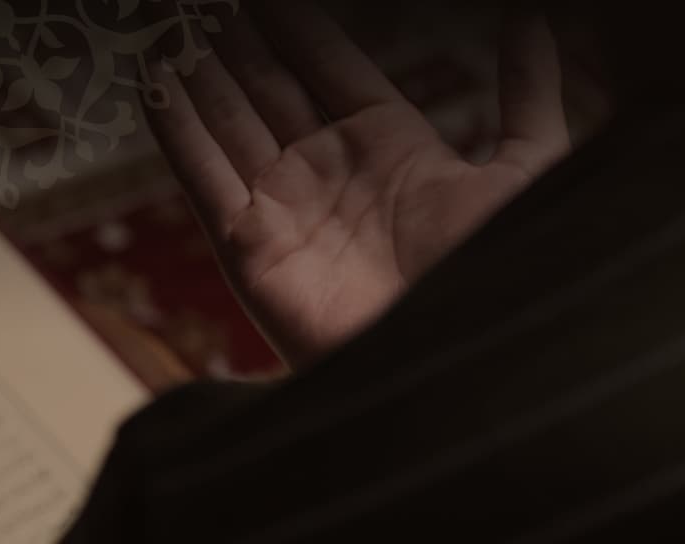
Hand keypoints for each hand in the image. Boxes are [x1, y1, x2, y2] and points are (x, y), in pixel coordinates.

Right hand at [151, 3, 568, 361]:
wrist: (453, 368)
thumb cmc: (498, 279)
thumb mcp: (526, 174)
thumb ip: (526, 97)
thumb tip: (532, 20)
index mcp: (390, 146)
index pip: (328, 65)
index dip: (296, 25)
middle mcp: (328, 170)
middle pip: (266, 86)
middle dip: (231, 40)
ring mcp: (284, 205)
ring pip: (226, 120)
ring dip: (194, 71)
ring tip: (164, 21)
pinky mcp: (248, 244)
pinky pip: (202, 174)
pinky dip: (173, 128)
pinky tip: (151, 81)